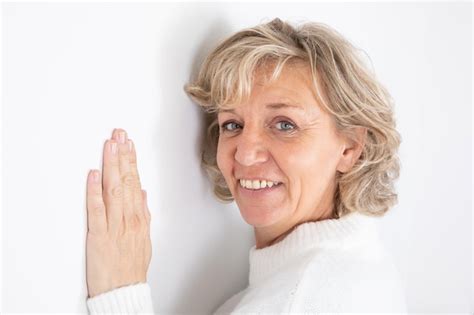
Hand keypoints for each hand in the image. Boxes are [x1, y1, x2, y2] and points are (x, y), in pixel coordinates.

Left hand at [86, 128, 151, 297]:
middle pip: (125, 180)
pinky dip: (94, 191)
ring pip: (113, 190)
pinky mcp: (98, 235)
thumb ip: (143, 214)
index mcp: (139, 218)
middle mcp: (128, 218)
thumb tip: (141, 193)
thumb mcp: (145, 238)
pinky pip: (96, 210)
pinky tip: (93, 175)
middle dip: (122, 154)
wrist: (124, 289)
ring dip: (111, 165)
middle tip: (119, 134)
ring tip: (110, 145)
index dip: (131, 161)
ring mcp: (114, 225)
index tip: (129, 144)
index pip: (135, 182)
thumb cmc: (133, 266)